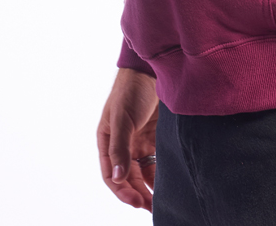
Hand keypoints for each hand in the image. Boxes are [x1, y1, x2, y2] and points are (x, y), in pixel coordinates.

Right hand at [96, 67, 158, 210]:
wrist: (152, 68)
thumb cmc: (130, 89)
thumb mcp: (122, 118)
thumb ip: (120, 148)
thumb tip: (118, 178)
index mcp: (107, 140)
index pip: (111, 174)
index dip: (122, 191)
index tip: (136, 202)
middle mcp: (122, 144)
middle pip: (127, 177)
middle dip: (137, 193)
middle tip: (150, 208)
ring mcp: (138, 140)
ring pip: (142, 171)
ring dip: (149, 187)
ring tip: (160, 202)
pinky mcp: (154, 136)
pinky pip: (155, 159)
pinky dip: (159, 173)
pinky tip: (167, 183)